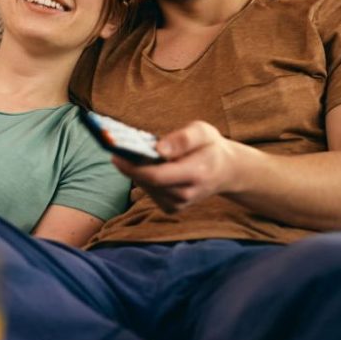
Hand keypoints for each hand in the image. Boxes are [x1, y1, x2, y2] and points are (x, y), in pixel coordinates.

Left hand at [111, 121, 240, 212]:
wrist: (225, 170)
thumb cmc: (210, 147)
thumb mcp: (203, 132)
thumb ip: (183, 138)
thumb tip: (159, 148)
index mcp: (196, 173)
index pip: (156, 176)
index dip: (132, 167)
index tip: (115, 154)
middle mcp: (187, 194)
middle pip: (147, 183)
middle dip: (130, 167)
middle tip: (116, 149)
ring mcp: (179, 204)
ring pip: (146, 188)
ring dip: (136, 172)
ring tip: (129, 155)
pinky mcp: (172, 207)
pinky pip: (150, 192)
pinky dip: (143, 179)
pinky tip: (145, 167)